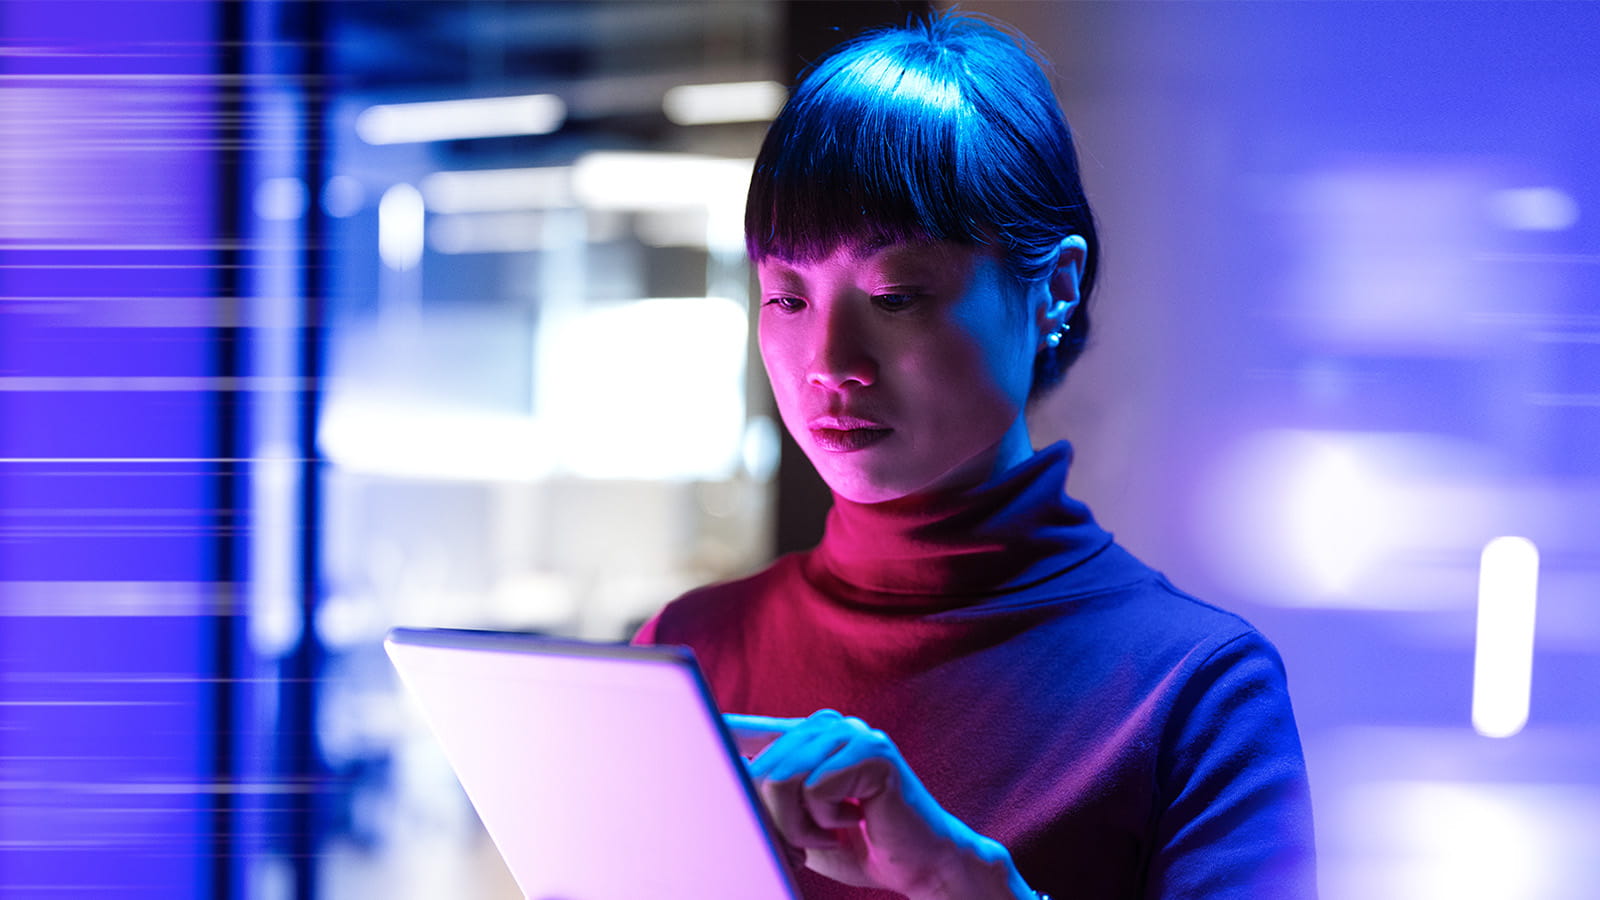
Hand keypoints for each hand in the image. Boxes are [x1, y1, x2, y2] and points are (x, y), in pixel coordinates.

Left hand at [726, 709, 1029, 899]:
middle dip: (775, 820)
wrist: (923, 865)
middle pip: (760, 769)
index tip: (679, 722)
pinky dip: (827, 821)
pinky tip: (857, 821)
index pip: (746, 728)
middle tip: (807, 843)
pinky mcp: (873, 752)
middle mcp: (827, 724)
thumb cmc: (858, 847)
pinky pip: (815, 787)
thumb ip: (766, 800)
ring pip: (782, 779)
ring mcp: (852, 732)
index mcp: (806, 736)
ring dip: (800, 825)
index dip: (713, 731)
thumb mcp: (799, 823)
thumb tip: (716, 786)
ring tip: (831, 833)